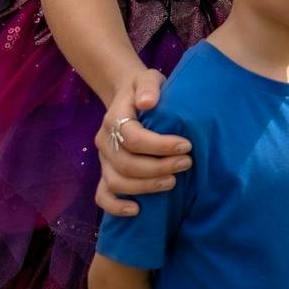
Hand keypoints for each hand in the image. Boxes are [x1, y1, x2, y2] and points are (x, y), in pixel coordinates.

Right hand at [94, 67, 190, 217]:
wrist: (128, 96)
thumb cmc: (144, 89)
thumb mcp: (148, 78)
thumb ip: (149, 86)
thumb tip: (147, 102)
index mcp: (114, 118)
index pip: (134, 138)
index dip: (160, 145)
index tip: (186, 145)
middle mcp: (105, 142)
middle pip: (126, 164)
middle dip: (159, 167)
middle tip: (187, 163)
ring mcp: (103, 160)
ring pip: (116, 182)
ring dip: (145, 187)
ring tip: (173, 182)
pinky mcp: (106, 172)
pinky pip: (102, 196)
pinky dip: (116, 207)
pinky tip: (137, 210)